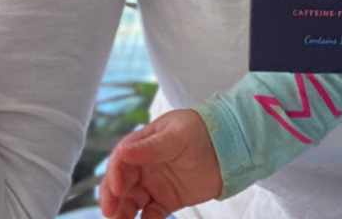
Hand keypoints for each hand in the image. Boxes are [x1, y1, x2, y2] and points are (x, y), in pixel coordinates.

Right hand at [98, 108, 224, 218]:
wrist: (230, 147)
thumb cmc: (201, 130)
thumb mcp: (176, 134)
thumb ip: (151, 146)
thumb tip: (123, 152)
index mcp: (141, 146)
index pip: (120, 162)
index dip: (115, 175)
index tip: (118, 189)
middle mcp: (143, 167)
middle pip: (120, 186)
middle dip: (113, 199)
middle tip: (111, 213)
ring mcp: (153, 185)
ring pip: (131, 203)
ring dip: (124, 213)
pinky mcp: (166, 201)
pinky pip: (151, 214)